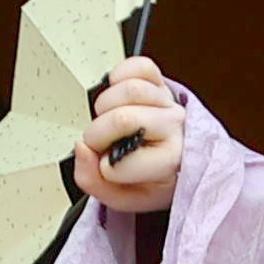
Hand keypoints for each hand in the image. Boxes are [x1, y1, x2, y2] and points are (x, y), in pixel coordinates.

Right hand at [75, 59, 188, 211]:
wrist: (181, 160)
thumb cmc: (153, 179)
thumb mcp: (125, 197)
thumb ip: (94, 182)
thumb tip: (82, 149)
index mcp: (172, 160)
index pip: (126, 162)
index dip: (107, 169)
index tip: (108, 169)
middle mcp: (175, 127)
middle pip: (123, 118)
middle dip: (98, 134)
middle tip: (99, 143)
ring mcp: (169, 102)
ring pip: (130, 89)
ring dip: (105, 105)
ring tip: (107, 120)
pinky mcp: (161, 82)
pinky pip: (140, 66)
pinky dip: (120, 75)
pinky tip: (116, 93)